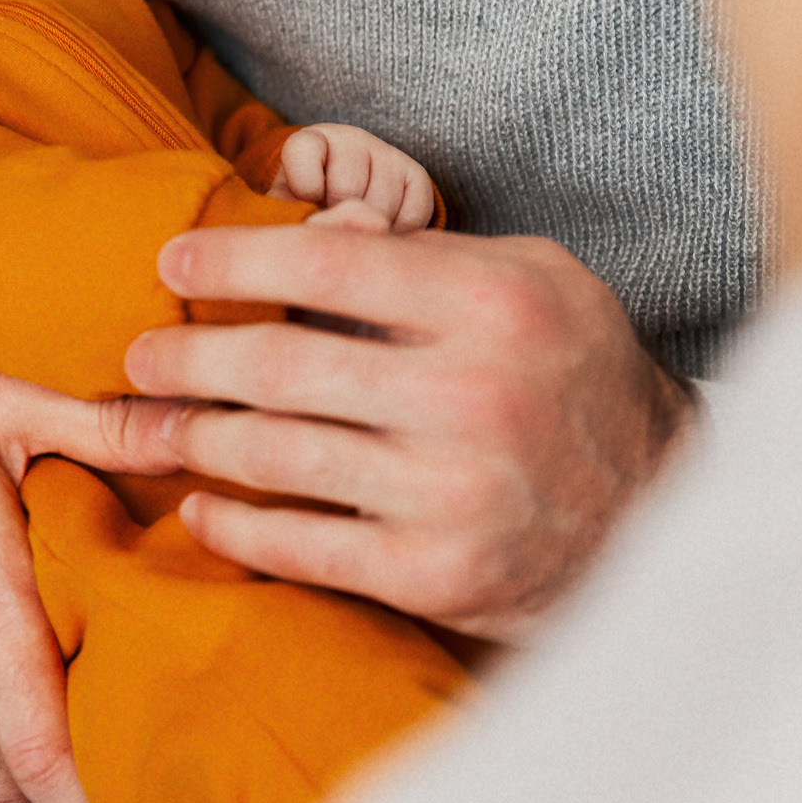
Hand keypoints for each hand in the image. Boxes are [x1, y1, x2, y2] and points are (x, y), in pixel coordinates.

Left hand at [120, 225, 690, 642]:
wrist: (660, 514)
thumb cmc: (575, 378)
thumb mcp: (535, 281)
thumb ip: (430, 255)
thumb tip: (310, 228)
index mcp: (492, 304)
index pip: (327, 264)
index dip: (234, 259)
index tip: (174, 260)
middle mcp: (471, 394)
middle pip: (282, 365)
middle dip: (189, 356)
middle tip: (141, 355)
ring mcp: (451, 491)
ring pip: (278, 456)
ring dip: (195, 438)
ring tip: (155, 424)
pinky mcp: (436, 574)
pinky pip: (303, 546)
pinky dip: (237, 526)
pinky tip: (202, 506)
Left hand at [266, 123, 436, 232]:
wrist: (340, 206)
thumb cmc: (305, 211)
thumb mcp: (284, 208)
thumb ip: (291, 214)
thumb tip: (326, 228)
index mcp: (309, 141)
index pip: (302, 152)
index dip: (303, 189)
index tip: (305, 202)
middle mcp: (351, 139)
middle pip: (346, 189)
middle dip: (337, 216)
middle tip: (333, 220)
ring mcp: (387, 155)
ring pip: (380, 208)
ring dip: (368, 230)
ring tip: (355, 226)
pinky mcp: (416, 176)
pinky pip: (411, 217)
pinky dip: (397, 234)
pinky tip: (381, 229)